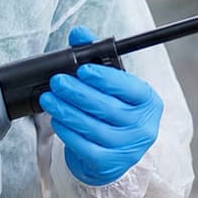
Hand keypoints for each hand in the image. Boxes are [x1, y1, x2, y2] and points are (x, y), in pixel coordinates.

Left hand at [39, 27, 163, 185]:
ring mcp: (127, 148)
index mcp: (148, 102)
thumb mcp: (111, 84)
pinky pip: (84, 146)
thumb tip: (79, 33)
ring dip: (66, 110)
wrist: (113, 152)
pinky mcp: (109, 164)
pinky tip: (57, 120)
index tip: (83, 70)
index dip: (106, 79)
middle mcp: (143, 127)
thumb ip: (95, 57)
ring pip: (92, 126)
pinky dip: (67, 131)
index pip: (130, 88)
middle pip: (107, 107)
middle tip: (57, 81)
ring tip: (49, 98)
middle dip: (77, 93)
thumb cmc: (113, 111)